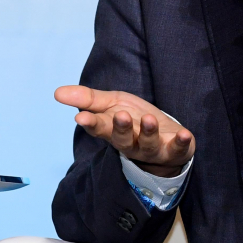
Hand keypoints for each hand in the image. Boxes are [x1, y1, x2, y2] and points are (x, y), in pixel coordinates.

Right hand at [54, 86, 194, 176]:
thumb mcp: (111, 104)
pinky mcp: (174, 150)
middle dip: (121, 129)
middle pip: (122, 139)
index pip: (100, 127)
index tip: (82, 118)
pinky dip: (182, 143)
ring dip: (148, 132)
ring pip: (147, 145)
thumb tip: (57, 92)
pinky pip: (178, 149)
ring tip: (149, 119)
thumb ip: (87, 99)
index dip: (92, 123)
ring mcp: (152, 149)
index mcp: (113, 130)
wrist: (163, 138)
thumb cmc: (133, 120)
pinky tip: (185, 134)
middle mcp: (131, 143)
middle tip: (120, 115)